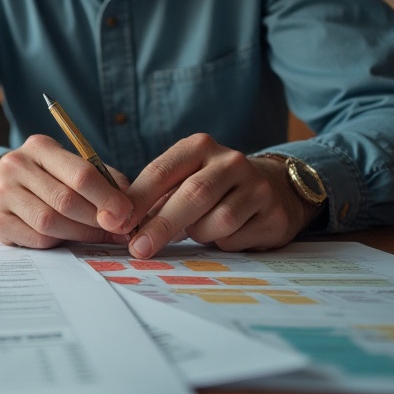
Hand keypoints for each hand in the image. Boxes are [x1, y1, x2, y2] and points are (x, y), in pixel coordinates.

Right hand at [0, 134, 135, 247]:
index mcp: (39, 147)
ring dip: (82, 234)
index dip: (107, 197)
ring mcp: (3, 194)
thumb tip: (132, 208)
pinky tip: (70, 238)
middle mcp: (16, 165)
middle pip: (65, 200)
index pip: (80, 174)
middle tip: (119, 230)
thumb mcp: (71, 167)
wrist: (0, 187)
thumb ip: (103, 180)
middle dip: (97, 219)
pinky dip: (59, 242)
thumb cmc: (48, 178)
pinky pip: (37, 238)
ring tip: (99, 235)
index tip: (127, 213)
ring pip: (50, 222)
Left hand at [123, 134, 317, 258]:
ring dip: (199, 234)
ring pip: (217, 221)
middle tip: (139, 248)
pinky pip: (237, 239)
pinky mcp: (273, 215)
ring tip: (199, 230)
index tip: (117, 222)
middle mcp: (231, 161)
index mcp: (200, 146)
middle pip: (192, 195)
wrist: (276, 187)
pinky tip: (225, 235)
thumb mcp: (184, 179)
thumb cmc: (214, 187)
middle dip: (161, 225)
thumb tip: (119, 223)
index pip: (161, 171)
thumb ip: (155, 197)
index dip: (138, 199)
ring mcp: (257, 187)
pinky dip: (222, 244)